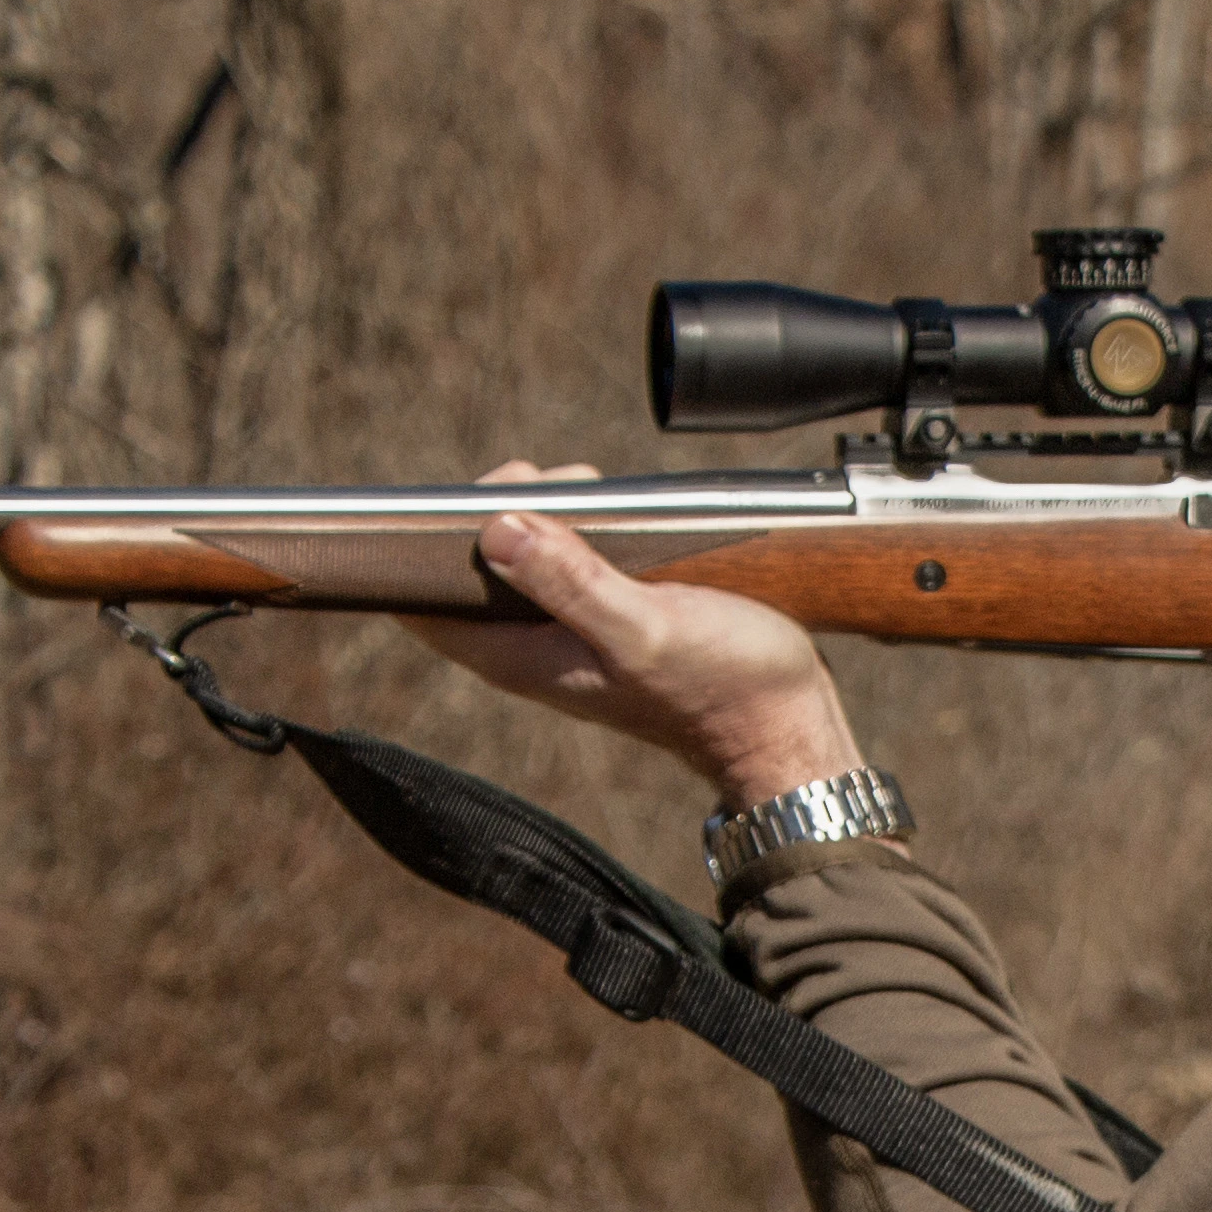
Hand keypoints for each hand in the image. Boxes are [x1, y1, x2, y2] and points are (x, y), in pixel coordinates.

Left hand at [398, 461, 871, 808]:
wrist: (786, 727)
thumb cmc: (724, 688)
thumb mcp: (647, 628)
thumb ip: (572, 582)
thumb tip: (495, 530)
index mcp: (521, 658)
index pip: (425, 602)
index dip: (427, 542)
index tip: (482, 498)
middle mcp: (531, 648)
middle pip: (468, 567)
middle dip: (498, 509)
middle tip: (559, 484)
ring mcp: (564, 634)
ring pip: (518, 558)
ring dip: (544, 512)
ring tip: (595, 490)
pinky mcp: (601, 620)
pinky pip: (563, 562)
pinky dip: (580, 527)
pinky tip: (617, 513)